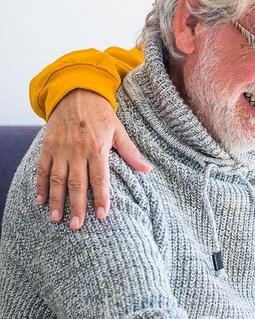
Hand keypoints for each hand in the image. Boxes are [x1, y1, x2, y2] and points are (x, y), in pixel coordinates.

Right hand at [36, 89, 151, 229]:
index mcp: (97, 148)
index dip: (101, 197)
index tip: (101, 215)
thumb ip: (131, 152)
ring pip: (57, 179)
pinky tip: (41, 201)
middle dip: (77, 206)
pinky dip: (40, 185)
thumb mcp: (119, 130)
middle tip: (77, 226)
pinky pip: (42, 169)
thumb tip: (148, 170)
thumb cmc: (101, 113)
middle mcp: (77, 151)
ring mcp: (60, 149)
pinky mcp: (48, 147)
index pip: (100, 178)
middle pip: (77, 183)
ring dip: (57, 200)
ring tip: (57, 219)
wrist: (76, 92)